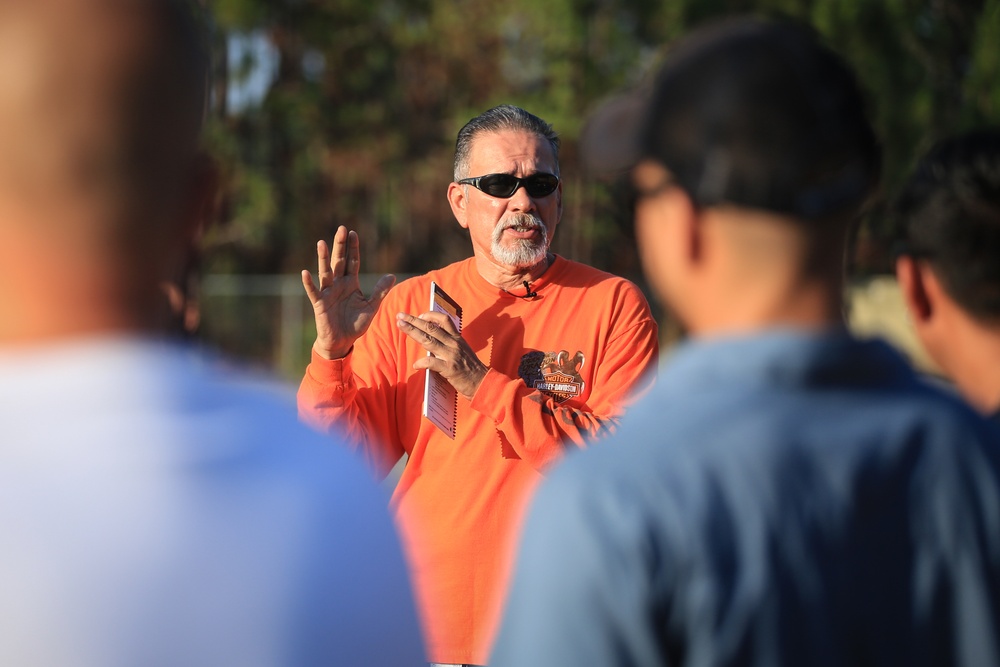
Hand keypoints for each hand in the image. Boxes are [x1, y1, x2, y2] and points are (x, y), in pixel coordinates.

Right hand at [302, 226, 395, 359]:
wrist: (342, 342)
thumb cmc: (355, 324)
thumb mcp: (371, 307)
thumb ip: (380, 292)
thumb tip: (391, 275)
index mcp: (351, 283)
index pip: (352, 261)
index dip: (353, 247)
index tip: (353, 232)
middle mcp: (338, 284)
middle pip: (339, 261)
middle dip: (340, 245)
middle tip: (341, 228)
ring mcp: (328, 292)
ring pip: (325, 272)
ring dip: (323, 258)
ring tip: (321, 243)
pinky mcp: (319, 304)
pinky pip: (313, 291)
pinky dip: (309, 283)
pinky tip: (305, 273)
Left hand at [397, 311, 487, 400]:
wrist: (482, 382)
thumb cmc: (470, 368)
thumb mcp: (462, 350)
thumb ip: (448, 344)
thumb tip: (430, 339)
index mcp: (457, 338)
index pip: (443, 319)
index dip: (430, 315)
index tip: (419, 315)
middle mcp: (453, 343)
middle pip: (431, 327)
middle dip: (414, 320)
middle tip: (400, 316)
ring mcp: (451, 355)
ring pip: (428, 340)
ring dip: (412, 332)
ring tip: (401, 326)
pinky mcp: (449, 368)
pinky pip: (432, 363)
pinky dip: (422, 363)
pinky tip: (415, 365)